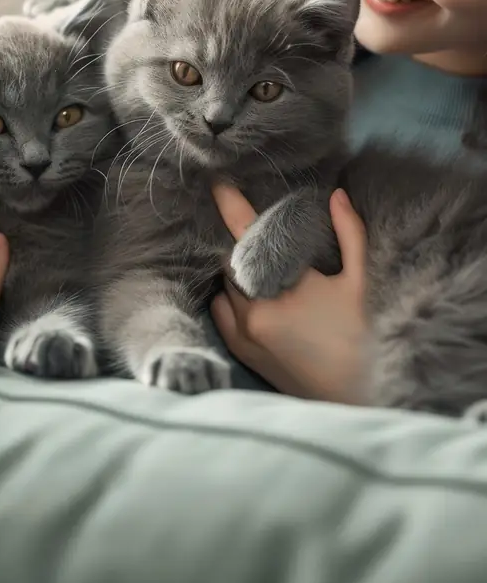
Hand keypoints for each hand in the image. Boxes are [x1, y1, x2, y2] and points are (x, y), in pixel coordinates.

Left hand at [211, 185, 367, 403]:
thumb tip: (337, 195)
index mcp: (280, 290)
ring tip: (255, 260)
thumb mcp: (362, 283)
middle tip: (250, 224)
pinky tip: (250, 291)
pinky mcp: (245, 356)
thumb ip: (349, 234)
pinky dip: (230, 298)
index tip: (217, 181)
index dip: (230, 204)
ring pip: (224, 289)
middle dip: (239, 242)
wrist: (358, 402)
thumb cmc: (365, 339)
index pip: (246, 236)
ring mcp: (245, 337)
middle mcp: (253, 313)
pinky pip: (222, 315)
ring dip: (235, 273)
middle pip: (230, 262)